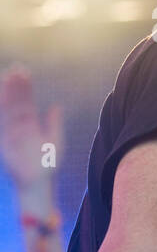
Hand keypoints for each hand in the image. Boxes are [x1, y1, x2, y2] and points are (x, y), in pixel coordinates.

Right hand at [0, 65, 60, 193]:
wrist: (38, 183)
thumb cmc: (48, 166)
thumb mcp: (55, 141)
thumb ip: (54, 123)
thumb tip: (56, 106)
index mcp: (32, 126)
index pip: (27, 103)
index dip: (24, 89)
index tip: (23, 73)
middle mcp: (20, 127)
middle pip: (17, 103)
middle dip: (15, 87)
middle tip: (15, 69)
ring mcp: (12, 133)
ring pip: (9, 109)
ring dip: (8, 94)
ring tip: (7, 77)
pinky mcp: (6, 141)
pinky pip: (3, 122)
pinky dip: (1, 109)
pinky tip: (1, 97)